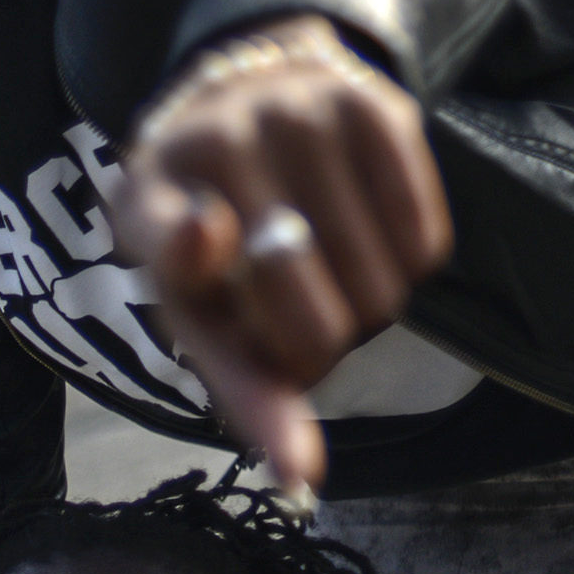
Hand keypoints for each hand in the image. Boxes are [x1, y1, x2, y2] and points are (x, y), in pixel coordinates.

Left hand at [112, 13, 451, 500]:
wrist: (250, 95)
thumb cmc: (216, 238)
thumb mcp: (201, 308)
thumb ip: (244, 392)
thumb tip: (303, 478)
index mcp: (149, 203)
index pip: (171, 229)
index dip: (192, 242)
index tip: (212, 233)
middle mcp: (218, 143)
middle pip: (310, 312)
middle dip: (317, 351)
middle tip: (296, 326)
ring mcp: (298, 116)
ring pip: (379, 289)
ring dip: (367, 315)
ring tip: (329, 278)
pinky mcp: (376, 106)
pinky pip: (424, 243)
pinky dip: (409, 271)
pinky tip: (372, 245)